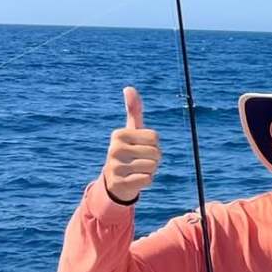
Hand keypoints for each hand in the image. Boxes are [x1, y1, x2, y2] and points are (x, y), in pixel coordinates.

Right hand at [102, 86, 161, 202]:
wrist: (115, 181)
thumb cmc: (128, 152)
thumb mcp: (131, 131)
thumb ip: (133, 111)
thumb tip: (129, 88)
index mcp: (119, 134)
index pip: (154, 137)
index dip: (154, 144)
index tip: (142, 148)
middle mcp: (115, 149)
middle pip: (156, 152)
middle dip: (155, 159)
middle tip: (141, 161)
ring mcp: (116, 167)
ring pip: (152, 167)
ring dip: (150, 170)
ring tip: (137, 170)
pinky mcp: (120, 183)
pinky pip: (148, 180)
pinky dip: (146, 181)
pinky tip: (135, 179)